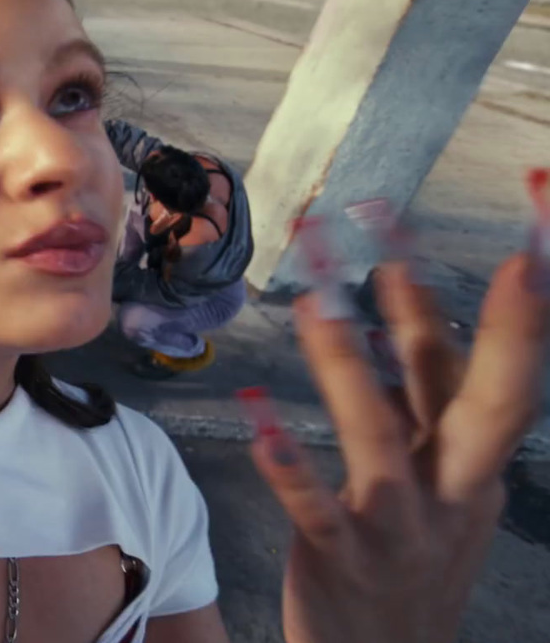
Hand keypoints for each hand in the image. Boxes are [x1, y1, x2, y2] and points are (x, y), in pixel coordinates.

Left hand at [248, 227, 546, 642]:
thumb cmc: (408, 554)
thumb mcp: (433, 475)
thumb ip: (416, 400)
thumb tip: (395, 312)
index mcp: (472, 460)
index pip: (494, 367)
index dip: (515, 297)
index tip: (532, 221)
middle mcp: (452, 487)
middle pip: (489, 401)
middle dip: (503, 327)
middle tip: (494, 257)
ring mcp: (401, 526)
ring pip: (381, 439)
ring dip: (350, 368)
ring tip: (317, 305)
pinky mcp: (342, 559)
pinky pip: (316, 510)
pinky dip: (290, 467)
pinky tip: (258, 423)